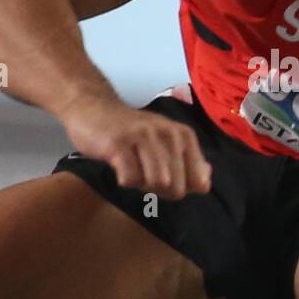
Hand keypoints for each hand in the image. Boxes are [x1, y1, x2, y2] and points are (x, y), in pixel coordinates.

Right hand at [59, 96, 211, 199]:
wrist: (92, 108)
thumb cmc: (132, 132)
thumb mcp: (165, 141)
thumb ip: (188, 161)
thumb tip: (205, 184)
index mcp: (184, 135)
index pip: (198, 181)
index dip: (181, 188)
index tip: (165, 178)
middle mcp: (168, 133)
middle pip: (177, 187)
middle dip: (160, 191)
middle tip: (143, 175)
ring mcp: (143, 137)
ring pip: (156, 183)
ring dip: (142, 185)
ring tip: (132, 170)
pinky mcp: (119, 144)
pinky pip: (130, 179)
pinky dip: (125, 180)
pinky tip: (119, 168)